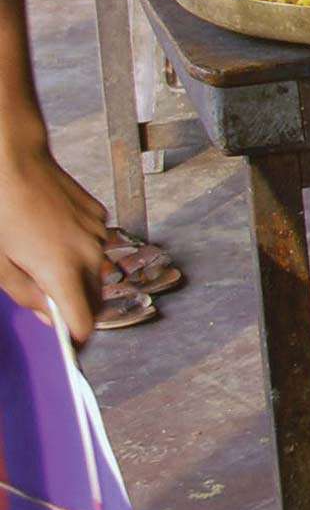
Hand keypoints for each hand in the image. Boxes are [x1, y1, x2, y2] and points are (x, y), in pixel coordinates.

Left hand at [0, 128, 107, 345]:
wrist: (17, 164)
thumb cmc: (2, 214)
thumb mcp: (1, 264)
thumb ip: (27, 296)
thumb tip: (48, 315)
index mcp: (63, 271)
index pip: (84, 322)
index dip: (76, 339)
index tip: (68, 346)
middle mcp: (90, 254)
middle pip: (96, 299)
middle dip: (80, 310)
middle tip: (54, 308)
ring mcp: (99, 233)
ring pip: (97, 270)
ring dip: (80, 278)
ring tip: (47, 263)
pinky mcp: (100, 216)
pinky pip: (96, 245)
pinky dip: (80, 252)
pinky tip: (54, 236)